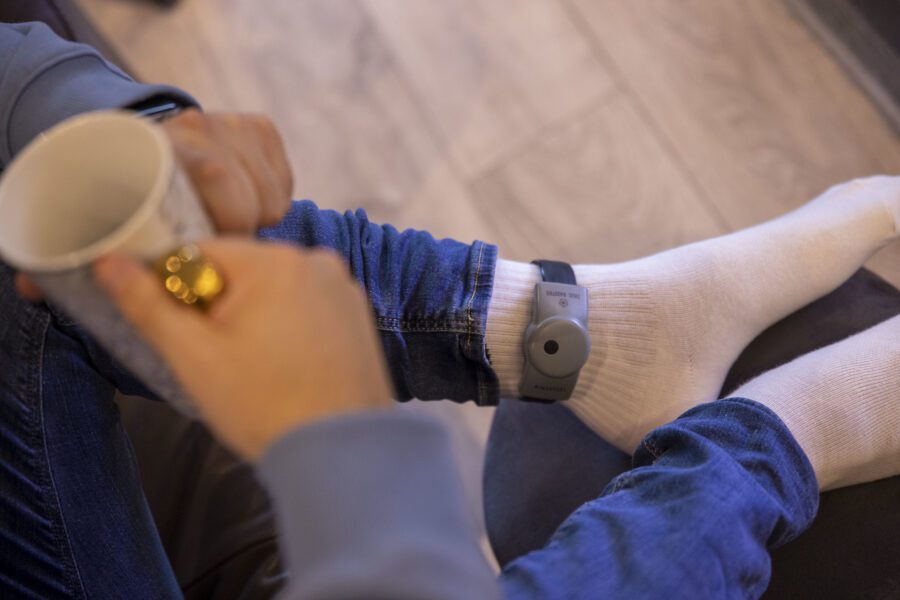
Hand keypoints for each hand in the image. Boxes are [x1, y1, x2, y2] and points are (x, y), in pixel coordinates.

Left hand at [16, 109, 293, 299]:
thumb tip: (35, 288)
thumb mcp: (99, 207)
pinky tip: (250, 205)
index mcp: (160, 142)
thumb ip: (74, 244)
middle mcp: (202, 124)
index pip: (217, 175)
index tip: (216, 247)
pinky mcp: (261, 130)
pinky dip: (273, 199)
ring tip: (231, 228)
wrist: (133, 136)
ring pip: (272, 190)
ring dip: (260, 218)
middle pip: (252, 190)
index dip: (229, 219)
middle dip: (245, 228)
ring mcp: (234, 125)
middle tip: (221, 247)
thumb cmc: (118, 187)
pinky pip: (284, 181)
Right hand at [94, 240, 393, 459]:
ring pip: (274, 293)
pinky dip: (289, 332)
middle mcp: (317, 262)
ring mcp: (344, 289)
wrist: (341, 455)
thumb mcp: (194, 357)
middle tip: (225, 363)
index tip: (187, 336)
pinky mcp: (359, 318)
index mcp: (276, 261)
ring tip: (261, 373)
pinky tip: (289, 372)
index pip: (200, 253)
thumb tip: (109, 262)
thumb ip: (148, 304)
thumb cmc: (267, 408)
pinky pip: (306, 310)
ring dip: (255, 322)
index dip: (179, 293)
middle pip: (240, 272)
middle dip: (221, 310)